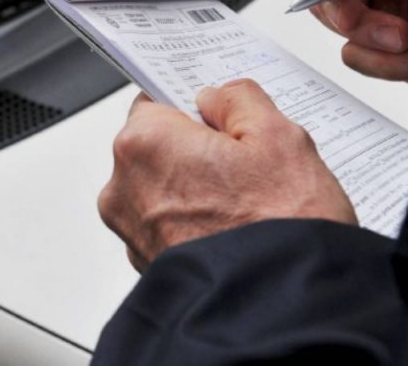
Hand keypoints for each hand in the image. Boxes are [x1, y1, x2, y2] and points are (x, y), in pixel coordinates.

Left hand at [99, 80, 354, 271]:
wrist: (284, 309)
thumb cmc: (281, 227)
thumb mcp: (278, 136)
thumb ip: (239, 100)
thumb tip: (218, 97)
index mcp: (144, 143)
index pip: (158, 100)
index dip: (195, 106)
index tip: (220, 113)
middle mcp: (124, 188)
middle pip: (159, 146)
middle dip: (198, 148)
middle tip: (248, 161)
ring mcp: (134, 232)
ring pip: (164, 188)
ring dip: (198, 188)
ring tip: (250, 200)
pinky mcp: (149, 265)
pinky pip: (170, 226)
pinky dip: (195, 222)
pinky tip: (237, 227)